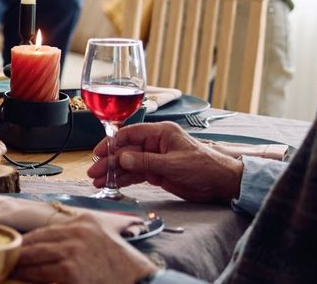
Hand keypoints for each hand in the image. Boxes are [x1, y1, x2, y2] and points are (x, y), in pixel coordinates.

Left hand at [14, 215, 159, 283]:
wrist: (142, 281)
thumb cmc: (121, 265)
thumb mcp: (101, 237)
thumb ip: (76, 235)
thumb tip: (48, 243)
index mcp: (83, 222)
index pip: (44, 230)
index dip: (26, 240)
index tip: (13, 246)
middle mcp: (76, 232)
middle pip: (36, 241)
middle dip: (19, 251)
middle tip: (4, 257)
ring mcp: (72, 252)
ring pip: (34, 256)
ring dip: (19, 264)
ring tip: (8, 268)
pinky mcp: (70, 272)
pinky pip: (40, 274)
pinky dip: (28, 276)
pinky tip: (21, 277)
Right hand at [86, 122, 242, 202]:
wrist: (222, 183)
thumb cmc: (204, 166)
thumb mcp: (173, 164)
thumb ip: (146, 162)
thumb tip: (122, 159)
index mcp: (160, 133)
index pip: (130, 134)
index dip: (112, 142)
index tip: (99, 152)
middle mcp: (155, 143)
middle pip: (126, 150)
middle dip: (109, 160)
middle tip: (94, 171)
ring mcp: (155, 158)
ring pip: (129, 163)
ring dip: (114, 172)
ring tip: (98, 181)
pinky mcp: (157, 172)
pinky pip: (136, 174)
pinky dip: (124, 179)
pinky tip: (112, 184)